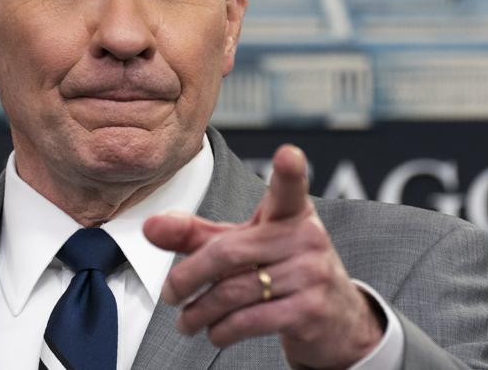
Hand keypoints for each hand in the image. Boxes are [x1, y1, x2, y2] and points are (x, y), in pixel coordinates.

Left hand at [143, 145, 384, 368]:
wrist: (337, 319)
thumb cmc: (282, 270)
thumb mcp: (243, 245)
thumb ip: (197, 235)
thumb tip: (151, 226)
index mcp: (291, 213)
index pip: (289, 189)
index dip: (290, 171)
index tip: (289, 154)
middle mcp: (306, 238)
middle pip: (228, 252)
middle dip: (188, 277)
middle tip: (170, 293)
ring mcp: (312, 274)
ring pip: (234, 291)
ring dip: (200, 311)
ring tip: (186, 320)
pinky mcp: (310, 311)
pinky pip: (250, 320)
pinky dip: (222, 330)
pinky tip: (215, 332)